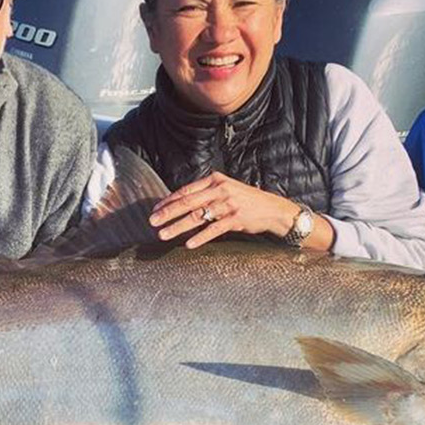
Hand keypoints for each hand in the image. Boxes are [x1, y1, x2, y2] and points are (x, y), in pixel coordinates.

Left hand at [148, 173, 302, 249]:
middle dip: (167, 213)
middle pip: (188, 202)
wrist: (272, 209)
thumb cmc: (245, 201)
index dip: (168, 201)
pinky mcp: (236, 218)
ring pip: (197, 216)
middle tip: (152, 222)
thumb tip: (180, 204)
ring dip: (178, 226)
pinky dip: (201, 237)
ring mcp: (228, 204)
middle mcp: (220, 190)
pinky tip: (189, 244)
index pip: (186, 190)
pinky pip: (214, 229)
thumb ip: (205, 194)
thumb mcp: (225, 190)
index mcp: (214, 180)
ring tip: (164, 235)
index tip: (155, 210)